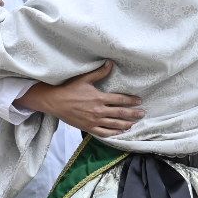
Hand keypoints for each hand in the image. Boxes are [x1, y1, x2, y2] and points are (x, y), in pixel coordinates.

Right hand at [15, 61, 144, 136]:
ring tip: (135, 124)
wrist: (54, 102)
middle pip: (120, 113)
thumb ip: (99, 73)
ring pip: (114, 124)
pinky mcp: (88, 128)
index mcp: (99, 98)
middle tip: (142, 113)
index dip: (131, 100)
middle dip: (133, 113)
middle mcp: (99, 111)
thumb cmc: (69, 89)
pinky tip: (120, 132)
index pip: (120, 100)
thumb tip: (111, 63)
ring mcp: (94, 121)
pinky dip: (113, 133)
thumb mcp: (84, 79)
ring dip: (126, 124)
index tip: (139, 101)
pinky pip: (104, 133)